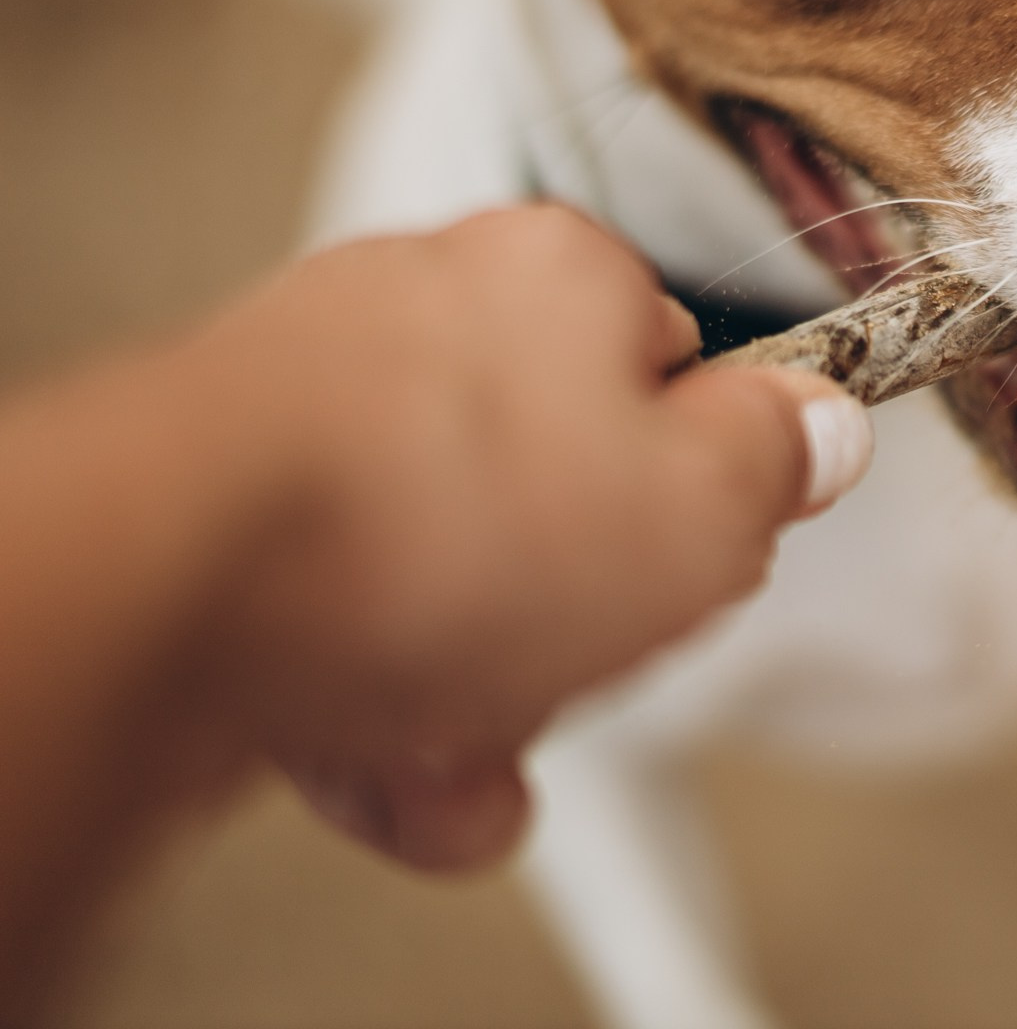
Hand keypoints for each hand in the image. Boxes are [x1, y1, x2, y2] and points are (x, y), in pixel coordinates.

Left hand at [184, 205, 870, 870]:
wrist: (168, 589)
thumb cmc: (437, 525)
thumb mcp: (701, 509)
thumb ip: (780, 461)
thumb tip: (824, 428)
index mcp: (563, 275)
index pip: (683, 368)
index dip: (707, 489)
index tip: (701, 562)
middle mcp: (433, 312)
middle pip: (562, 484)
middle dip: (580, 618)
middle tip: (579, 665)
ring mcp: (317, 406)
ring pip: (451, 570)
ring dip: (482, 690)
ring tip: (464, 753)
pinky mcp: (227, 505)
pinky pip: (343, 613)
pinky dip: (376, 703)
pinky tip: (384, 767)